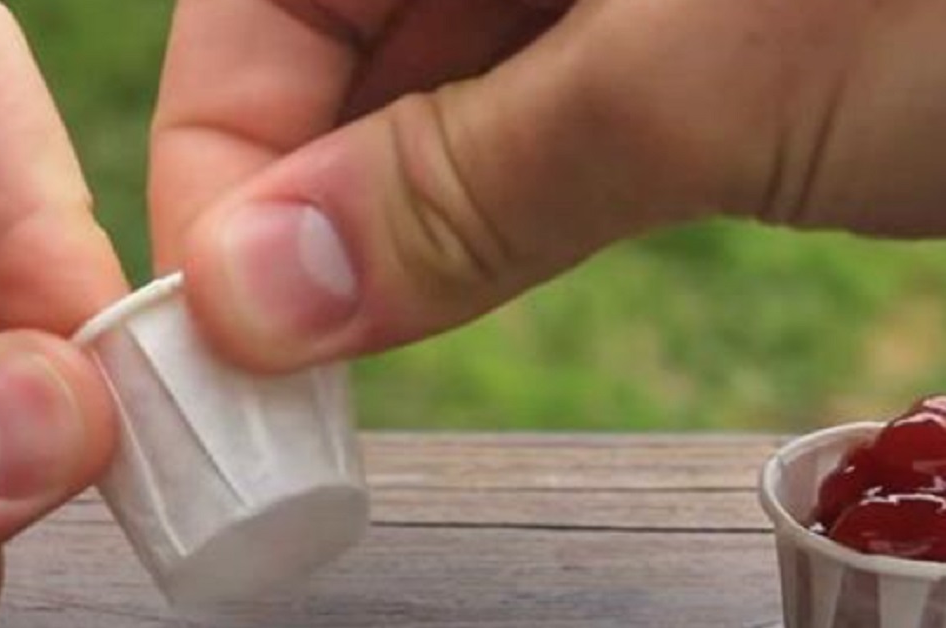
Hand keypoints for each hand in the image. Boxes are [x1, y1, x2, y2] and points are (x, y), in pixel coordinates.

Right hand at [149, 0, 945, 371]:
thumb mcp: (728, 70)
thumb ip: (482, 180)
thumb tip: (263, 296)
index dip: (223, 136)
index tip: (217, 310)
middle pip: (341, 29)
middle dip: (299, 200)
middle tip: (275, 374)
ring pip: (433, 84)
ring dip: (388, 222)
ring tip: (348, 353)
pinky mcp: (671, 23)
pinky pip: (525, 113)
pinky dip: (482, 207)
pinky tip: (450, 280)